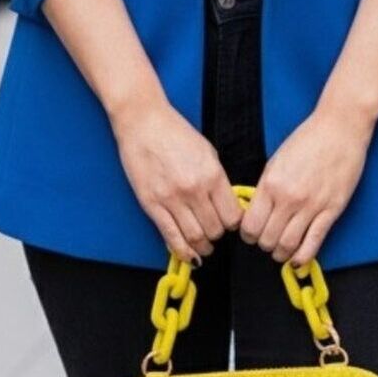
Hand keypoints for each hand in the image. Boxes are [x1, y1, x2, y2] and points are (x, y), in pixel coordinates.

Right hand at [111, 94, 239, 263]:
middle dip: (218, 236)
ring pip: (195, 237)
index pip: (232, 215)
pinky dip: (182, 250)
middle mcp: (194, 190)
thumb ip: (217, 180)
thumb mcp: (207, 152)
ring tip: (203, 246)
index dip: (233, 225)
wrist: (143, 122)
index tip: (230, 224)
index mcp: (212, 175)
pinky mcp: (152, 204)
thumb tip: (226, 204)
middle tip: (215, 234)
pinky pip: (170, 236)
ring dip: (202, 247)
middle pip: (215, 229)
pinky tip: (188, 255)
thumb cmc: (174, 133)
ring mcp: (172, 199)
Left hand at [241, 102, 372, 265]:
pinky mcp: (331, 210)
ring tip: (282, 251)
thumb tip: (257, 211)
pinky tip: (298, 259)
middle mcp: (288, 198)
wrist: (339, 128)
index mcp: (271, 184)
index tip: (251, 235)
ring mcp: (311, 206)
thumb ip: (266, 188)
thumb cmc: (309, 140)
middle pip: (267, 238)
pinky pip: (313, 242)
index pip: (250, 224)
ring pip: (287, 245)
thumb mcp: (276, 161)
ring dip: (281, 253)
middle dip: (264, 245)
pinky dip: (303, 256)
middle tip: (267, 242)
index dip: (248, 235)